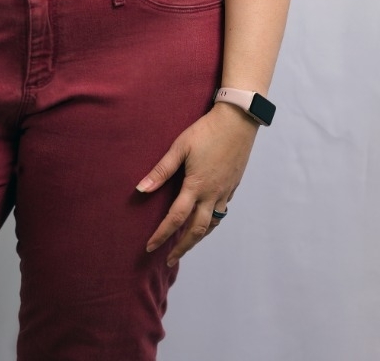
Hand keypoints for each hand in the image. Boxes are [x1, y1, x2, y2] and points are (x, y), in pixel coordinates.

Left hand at [136, 103, 258, 264]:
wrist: (238, 121)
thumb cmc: (206, 131)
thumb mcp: (179, 147)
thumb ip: (161, 170)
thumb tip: (141, 189)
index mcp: (196, 186)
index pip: (175, 218)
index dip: (161, 235)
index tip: (149, 247)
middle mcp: (212, 194)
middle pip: (196, 230)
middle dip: (182, 247)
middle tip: (170, 260)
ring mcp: (225, 191)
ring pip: (212, 223)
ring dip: (198, 237)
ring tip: (186, 244)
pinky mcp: (233, 185)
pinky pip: (221, 211)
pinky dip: (211, 221)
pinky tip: (206, 220)